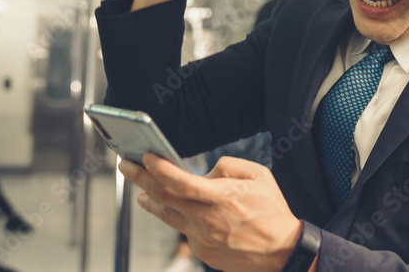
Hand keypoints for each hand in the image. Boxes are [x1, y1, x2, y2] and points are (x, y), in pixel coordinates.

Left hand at [119, 154, 300, 271]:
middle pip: (163, 197)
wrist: (282, 252)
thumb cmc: (273, 212)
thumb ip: (228, 166)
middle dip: (140, 178)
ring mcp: (202, 238)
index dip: (158, 167)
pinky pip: (185, 231)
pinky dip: (181, 219)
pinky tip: (184, 212)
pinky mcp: (202, 252)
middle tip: (126, 166)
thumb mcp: (259, 175)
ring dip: (150, 201)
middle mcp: (207, 218)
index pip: (179, 181)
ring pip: (167, 216)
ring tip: (141, 192)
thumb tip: (205, 171)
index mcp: (221, 197)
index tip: (144, 156)